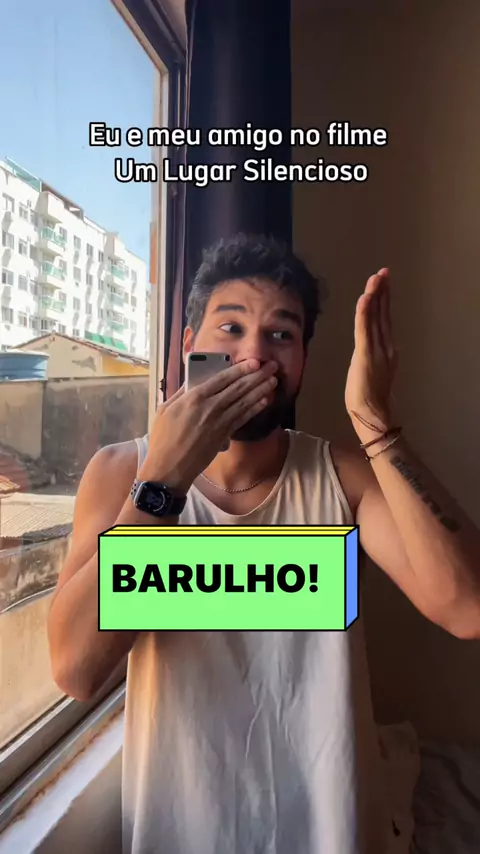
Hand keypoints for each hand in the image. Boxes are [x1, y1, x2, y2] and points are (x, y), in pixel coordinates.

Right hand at [138, 359, 277, 490]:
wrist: (169, 467)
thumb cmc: (163, 439)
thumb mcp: (165, 410)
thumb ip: (180, 393)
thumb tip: (192, 381)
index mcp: (194, 397)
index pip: (222, 378)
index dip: (241, 369)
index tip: (254, 362)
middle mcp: (210, 407)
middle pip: (238, 388)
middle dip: (257, 376)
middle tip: (272, 367)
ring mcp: (219, 422)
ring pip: (244, 402)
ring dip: (260, 390)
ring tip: (273, 381)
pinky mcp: (224, 435)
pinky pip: (242, 418)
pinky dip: (254, 408)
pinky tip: (264, 401)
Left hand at [345, 268, 397, 438]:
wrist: (372, 415)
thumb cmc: (367, 398)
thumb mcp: (368, 370)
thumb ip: (368, 355)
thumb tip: (364, 346)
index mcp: (386, 349)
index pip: (383, 319)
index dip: (382, 299)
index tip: (381, 282)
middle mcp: (385, 346)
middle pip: (383, 314)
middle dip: (382, 291)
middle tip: (383, 272)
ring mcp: (378, 350)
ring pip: (376, 317)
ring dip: (375, 296)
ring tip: (376, 278)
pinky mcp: (366, 356)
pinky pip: (365, 330)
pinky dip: (365, 313)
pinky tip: (366, 298)